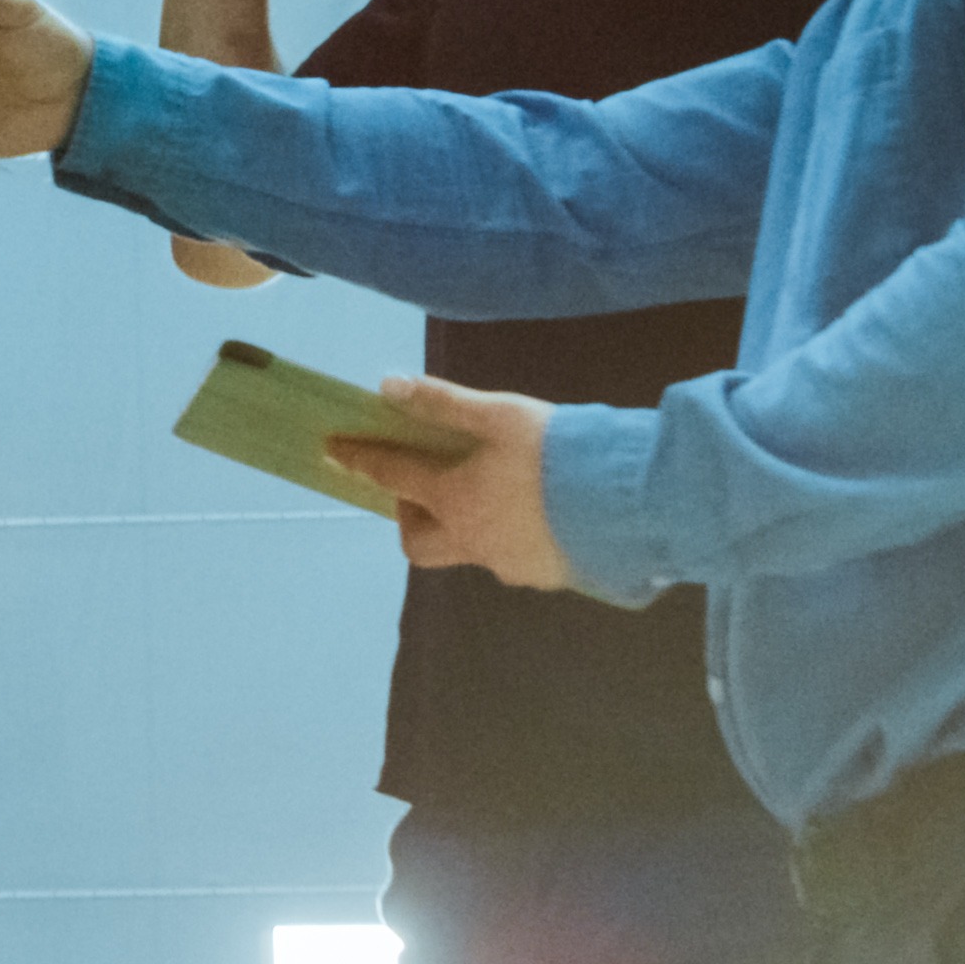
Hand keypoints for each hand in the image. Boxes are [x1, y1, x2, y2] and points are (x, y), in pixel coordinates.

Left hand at [325, 374, 576, 593]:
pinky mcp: (547, 576)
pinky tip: (539, 515)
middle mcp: (473, 541)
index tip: (333, 449)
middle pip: (418, 542)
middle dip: (410, 516)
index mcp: (455, 500)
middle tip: (428, 487)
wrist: (632, 502)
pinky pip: (511, 560)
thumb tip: (387, 387)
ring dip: (464, 527)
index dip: (361, 459)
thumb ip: (444, 403)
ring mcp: (510, 565)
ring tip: (493, 494)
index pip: (393, 477)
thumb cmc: (559, 451)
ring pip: (467, 552)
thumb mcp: (500, 414)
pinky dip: (508, 538)